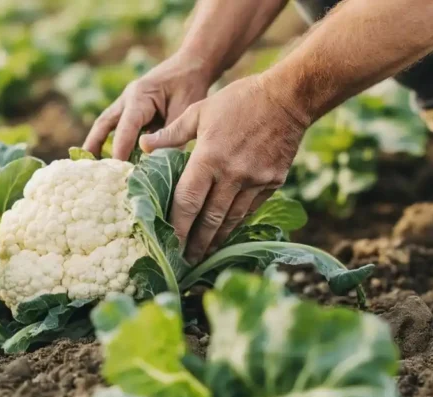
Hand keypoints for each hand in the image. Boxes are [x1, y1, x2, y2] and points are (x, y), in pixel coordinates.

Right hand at [82, 52, 215, 159]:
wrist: (192, 63)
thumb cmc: (189, 83)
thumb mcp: (185, 109)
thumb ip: (171, 135)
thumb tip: (161, 163)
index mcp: (140, 96)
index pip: (126, 127)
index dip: (120, 149)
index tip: (117, 169)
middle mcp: (128, 99)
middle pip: (104, 124)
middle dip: (94, 145)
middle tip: (87, 168)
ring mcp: (128, 102)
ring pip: (106, 124)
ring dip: (97, 143)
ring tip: (91, 166)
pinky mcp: (133, 109)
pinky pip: (117, 126)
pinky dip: (111, 141)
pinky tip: (110, 158)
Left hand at [139, 75, 308, 262]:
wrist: (288, 98)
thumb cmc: (239, 100)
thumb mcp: (200, 111)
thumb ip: (172, 134)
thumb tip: (143, 146)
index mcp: (209, 157)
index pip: (187, 201)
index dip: (176, 225)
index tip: (167, 242)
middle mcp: (232, 175)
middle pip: (208, 219)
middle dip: (195, 243)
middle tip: (184, 261)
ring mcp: (255, 181)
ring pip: (231, 219)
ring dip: (215, 240)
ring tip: (203, 254)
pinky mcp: (272, 183)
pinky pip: (250, 210)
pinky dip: (236, 224)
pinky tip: (226, 233)